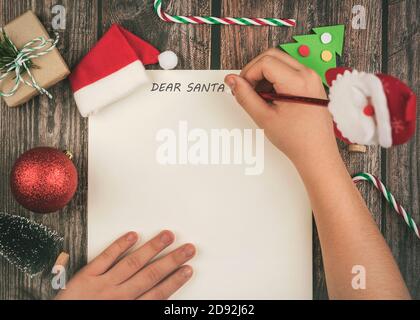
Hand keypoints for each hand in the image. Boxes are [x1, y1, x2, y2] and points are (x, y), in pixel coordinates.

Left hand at [55, 231, 195, 299]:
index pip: (158, 293)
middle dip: (172, 260)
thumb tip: (157, 301)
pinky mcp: (86, 276)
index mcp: (127, 309)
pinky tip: (133, 235)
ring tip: (167, 236)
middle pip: (151, 275)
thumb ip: (138, 308)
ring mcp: (102, 284)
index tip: (187, 269)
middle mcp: (118, 296)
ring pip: (133, 263)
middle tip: (187, 249)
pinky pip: (105, 257)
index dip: (175, 280)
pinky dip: (119, 245)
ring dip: (152, 248)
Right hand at [224, 48, 338, 167]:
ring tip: (260, 97)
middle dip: (255, 70)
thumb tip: (232, 80)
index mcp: (297, 81)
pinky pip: (289, 71)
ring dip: (264, 74)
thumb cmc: (296, 139)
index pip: (264, 62)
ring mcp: (312, 78)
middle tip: (247, 89)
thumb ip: (245, 96)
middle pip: (272, 56)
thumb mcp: (264, 117)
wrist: (317, 153)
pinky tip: (271, 98)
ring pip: (280, 62)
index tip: (242, 88)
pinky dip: (275, 79)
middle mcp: (308, 75)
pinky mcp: (311, 84)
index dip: (248, 73)